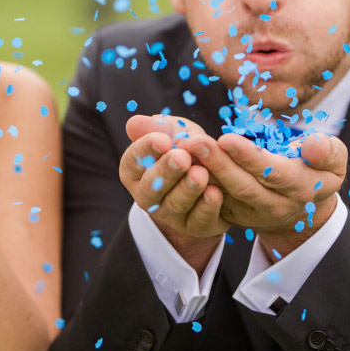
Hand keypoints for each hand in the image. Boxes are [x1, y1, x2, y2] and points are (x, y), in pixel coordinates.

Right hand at [119, 115, 226, 268]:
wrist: (209, 172)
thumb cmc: (184, 145)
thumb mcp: (172, 131)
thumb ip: (155, 127)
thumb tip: (134, 123)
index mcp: (134, 170)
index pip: (135, 159)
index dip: (148, 149)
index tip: (164, 140)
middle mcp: (147, 195)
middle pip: (152, 186)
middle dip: (168, 171)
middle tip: (182, 157)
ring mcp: (170, 215)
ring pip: (176, 204)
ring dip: (188, 189)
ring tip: (201, 173)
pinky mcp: (195, 227)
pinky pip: (199, 220)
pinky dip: (207, 207)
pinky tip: (215, 193)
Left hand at [128, 114, 346, 255]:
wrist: (304, 207)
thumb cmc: (319, 171)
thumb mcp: (335, 161)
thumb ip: (327, 150)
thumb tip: (310, 145)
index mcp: (299, 187)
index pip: (272, 173)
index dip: (249, 158)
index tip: (227, 138)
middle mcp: (274, 204)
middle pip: (242, 186)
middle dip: (217, 164)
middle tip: (193, 141)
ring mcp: (252, 213)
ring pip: (224, 195)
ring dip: (202, 173)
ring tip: (181, 148)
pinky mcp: (234, 214)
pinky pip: (213, 200)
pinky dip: (196, 183)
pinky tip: (179, 161)